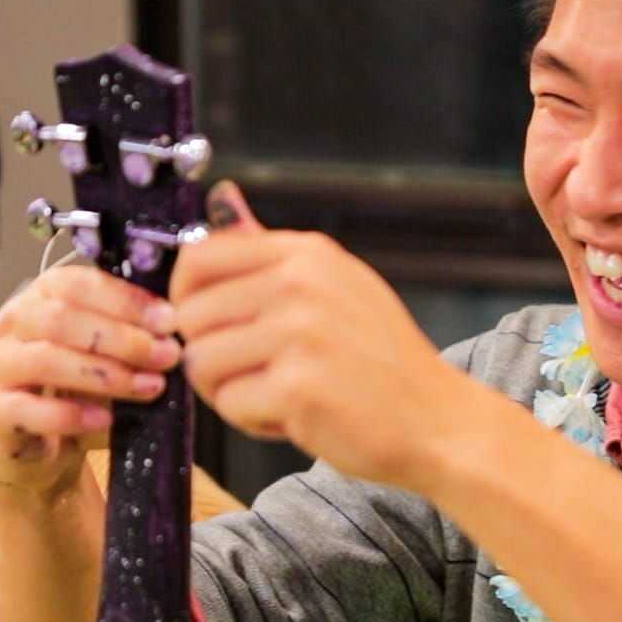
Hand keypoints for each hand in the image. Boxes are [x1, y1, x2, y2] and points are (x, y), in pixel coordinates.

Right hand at [0, 264, 182, 502]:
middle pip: (60, 318)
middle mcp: (15, 323)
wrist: (45, 449)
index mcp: (44, 296)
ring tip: (148, 387)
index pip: (78, 283)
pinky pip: (28, 408)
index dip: (125, 300)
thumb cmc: (80, 392)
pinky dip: (71, 415)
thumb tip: (174, 330)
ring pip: (45, 359)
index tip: (168, 320)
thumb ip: (134, 337)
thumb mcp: (111, 357)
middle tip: (166, 356)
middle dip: (122, 338)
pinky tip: (106, 420)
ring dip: (105, 374)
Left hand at [172, 183, 474, 488]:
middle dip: (208, 354)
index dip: (183, 297)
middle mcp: (301, 284)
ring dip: (228, 391)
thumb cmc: (383, 361)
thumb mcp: (338, 286)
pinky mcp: (297, 387)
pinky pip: (229, 404)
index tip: (202, 324)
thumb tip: (222, 201)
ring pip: (202, 363)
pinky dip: (252, 420)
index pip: (200, 257)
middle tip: (249, 374)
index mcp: (307, 254)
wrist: (438, 420)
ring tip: (275, 395)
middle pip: (191, 316)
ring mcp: (299, 334)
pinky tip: (293, 417)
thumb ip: (274, 255)